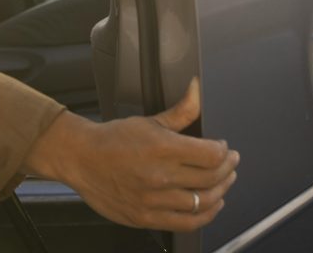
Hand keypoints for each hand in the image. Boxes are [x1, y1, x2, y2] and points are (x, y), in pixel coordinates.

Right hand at [23, 79, 238, 232]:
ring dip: (221, 192)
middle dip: (228, 169)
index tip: (225, 148)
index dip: (224, 151)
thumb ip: (181, 111)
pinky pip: (187, 223)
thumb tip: (197, 89)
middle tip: (231, 163)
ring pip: (203, 202)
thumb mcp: (149, 120)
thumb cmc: (113, 139)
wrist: (81, 159)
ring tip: (224, 183)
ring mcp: (154, 200)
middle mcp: (160, 176)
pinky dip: (205, 215)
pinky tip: (211, 205)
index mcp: (163, 148)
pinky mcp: (147, 218)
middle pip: (211, 178)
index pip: (211, 154)